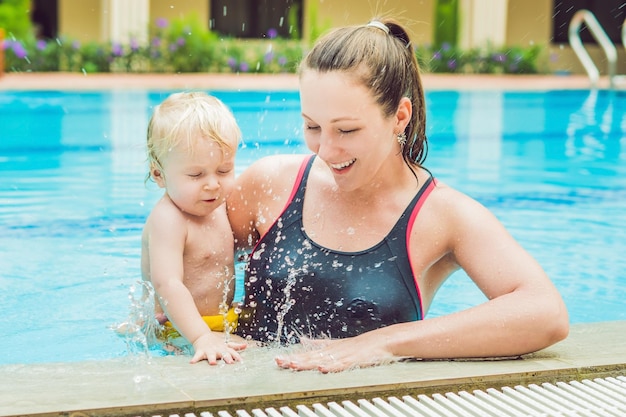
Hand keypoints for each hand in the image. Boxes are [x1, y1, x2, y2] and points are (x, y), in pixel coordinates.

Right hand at [190, 332, 246, 364]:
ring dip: (212, 358)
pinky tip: (192, 363)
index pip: (232, 352)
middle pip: (223, 353)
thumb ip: (235, 346)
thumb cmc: (216, 343)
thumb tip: (246, 346)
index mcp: (224, 348)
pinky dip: (195, 359)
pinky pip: (197, 356)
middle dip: (227, 357)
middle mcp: (218, 349)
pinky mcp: (200, 351)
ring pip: (211, 355)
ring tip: (212, 363)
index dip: (236, 356)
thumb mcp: (226, 344)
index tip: (241, 361)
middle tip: (230, 362)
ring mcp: (209, 350)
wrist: (203, 336)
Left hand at [274, 336, 397, 372]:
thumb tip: (302, 341)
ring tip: (294, 365)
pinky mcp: (354, 360)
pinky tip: (322, 369)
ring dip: (308, 363)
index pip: (307, 354)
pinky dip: (332, 367)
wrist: (382, 341)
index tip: (277, 359)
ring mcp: (343, 355)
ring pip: (322, 360)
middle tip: (279, 362)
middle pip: (310, 357)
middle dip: (295, 360)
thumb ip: (319, 343)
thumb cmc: (360, 345)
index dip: (292, 357)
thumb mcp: (336, 344)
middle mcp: (333, 351)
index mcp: (328, 349)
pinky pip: (342, 365)